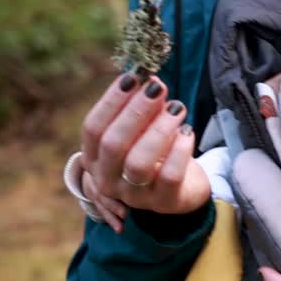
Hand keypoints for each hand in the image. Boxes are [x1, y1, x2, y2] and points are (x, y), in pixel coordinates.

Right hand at [78, 74, 211, 231]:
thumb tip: (151, 80)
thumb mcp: (144, 130)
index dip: (111, 101)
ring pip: (138, 163)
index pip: (93, 128)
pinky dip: (180, 150)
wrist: (181, 189)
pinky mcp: (164, 203)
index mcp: (94, 158)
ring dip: (159, 130)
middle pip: (112, 144)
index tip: (132, 77)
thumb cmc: (155, 153)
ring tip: (178, 108)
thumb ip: (144, 108)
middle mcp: (107, 180)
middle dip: (136, 112)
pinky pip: (170, 176)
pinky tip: (187, 132)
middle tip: (158, 88)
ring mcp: (134, 196)